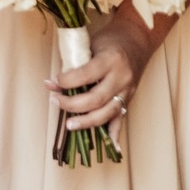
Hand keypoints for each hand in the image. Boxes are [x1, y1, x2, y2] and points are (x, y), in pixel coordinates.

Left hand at [45, 4, 169, 146]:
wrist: (137, 40)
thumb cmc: (110, 40)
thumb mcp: (91, 44)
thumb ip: (76, 63)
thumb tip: (54, 82)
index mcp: (110, 60)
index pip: (85, 75)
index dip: (66, 81)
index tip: (52, 81)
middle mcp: (121, 77)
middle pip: (96, 99)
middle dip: (72, 104)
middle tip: (55, 101)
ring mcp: (127, 91)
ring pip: (107, 113)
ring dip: (86, 122)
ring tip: (69, 125)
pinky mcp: (129, 99)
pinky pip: (121, 120)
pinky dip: (115, 136)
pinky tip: (112, 150)